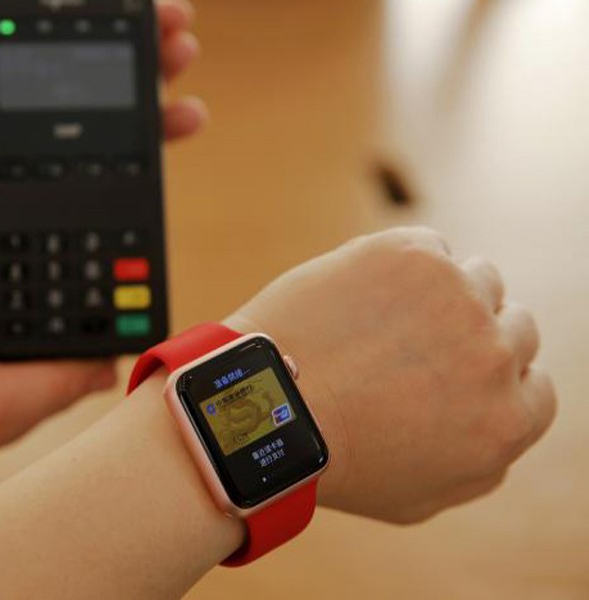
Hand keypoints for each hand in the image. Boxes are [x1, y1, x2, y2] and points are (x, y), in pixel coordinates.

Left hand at [0, 0, 204, 216]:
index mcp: (8, 33)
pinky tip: (176, 124)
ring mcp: (31, 130)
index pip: (86, 18)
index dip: (127, 8)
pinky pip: (94, 163)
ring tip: (183, 65)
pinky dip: (142, 149)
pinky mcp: (27, 173)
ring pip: (112, 112)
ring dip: (159, 88)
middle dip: (153, 42)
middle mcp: (27, 81)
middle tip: (180, 31)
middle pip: (109, 61)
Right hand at [0, 239, 115, 504]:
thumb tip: (109, 373)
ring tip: (63, 219)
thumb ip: (50, 384)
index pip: (67, 356)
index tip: (127, 290)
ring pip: (5, 280)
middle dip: (65, 282)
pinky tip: (10, 212)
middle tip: (99, 238)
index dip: (96, 326)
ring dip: (27, 254)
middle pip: (39, 312)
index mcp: (9, 395)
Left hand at [225, 227, 556, 523]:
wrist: (266, 408)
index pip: (535, 385)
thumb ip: (479, 465)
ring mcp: (456, 298)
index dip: (494, 379)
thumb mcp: (419, 497)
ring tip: (382, 316)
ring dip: (444, 293)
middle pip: (515, 324)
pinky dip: (402, 263)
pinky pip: (430, 246)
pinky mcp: (412, 256)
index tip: (453, 375)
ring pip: (478, 278)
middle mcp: (496, 354)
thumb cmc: (331, 460)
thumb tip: (498, 427)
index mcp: (507, 420)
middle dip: (472, 334)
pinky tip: (360, 291)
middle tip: (414, 343)